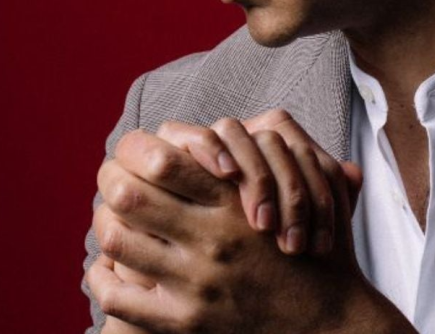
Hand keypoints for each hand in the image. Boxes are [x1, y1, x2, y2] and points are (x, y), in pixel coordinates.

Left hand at [87, 128, 397, 333]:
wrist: (331, 325)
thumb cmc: (317, 255)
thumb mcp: (307, 195)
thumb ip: (277, 157)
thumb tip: (253, 121)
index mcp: (235, 203)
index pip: (160, 158)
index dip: (134, 151)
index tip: (134, 156)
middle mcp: (212, 240)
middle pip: (127, 193)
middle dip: (111, 181)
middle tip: (112, 183)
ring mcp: (196, 284)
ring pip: (116, 240)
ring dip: (106, 227)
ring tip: (112, 224)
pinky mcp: (185, 323)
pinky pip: (117, 295)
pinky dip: (104, 277)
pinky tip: (111, 270)